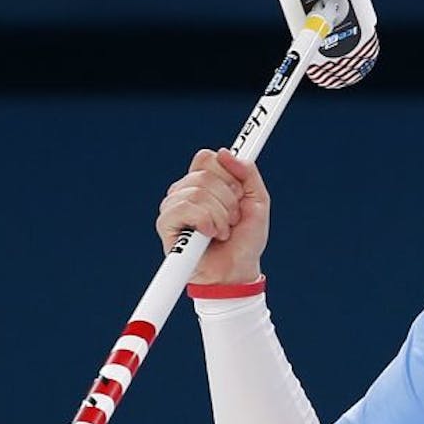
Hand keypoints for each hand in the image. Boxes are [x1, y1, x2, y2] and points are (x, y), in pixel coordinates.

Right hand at [157, 148, 269, 284]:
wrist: (237, 271)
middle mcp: (186, 190)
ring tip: (223, 231)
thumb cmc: (245, 240)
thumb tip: (225, 152)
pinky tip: (209, 235)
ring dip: (220, 216)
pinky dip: (206, 223)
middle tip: (233, 219)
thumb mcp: (258, 202)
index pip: (207, 157)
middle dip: (229, 201)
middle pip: (205, 174)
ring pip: (197, 192)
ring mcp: (174, 205)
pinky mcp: (165, 223)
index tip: (239, 193)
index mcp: (205, 182)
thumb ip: (248, 174)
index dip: (228, 174)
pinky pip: (184, 208)